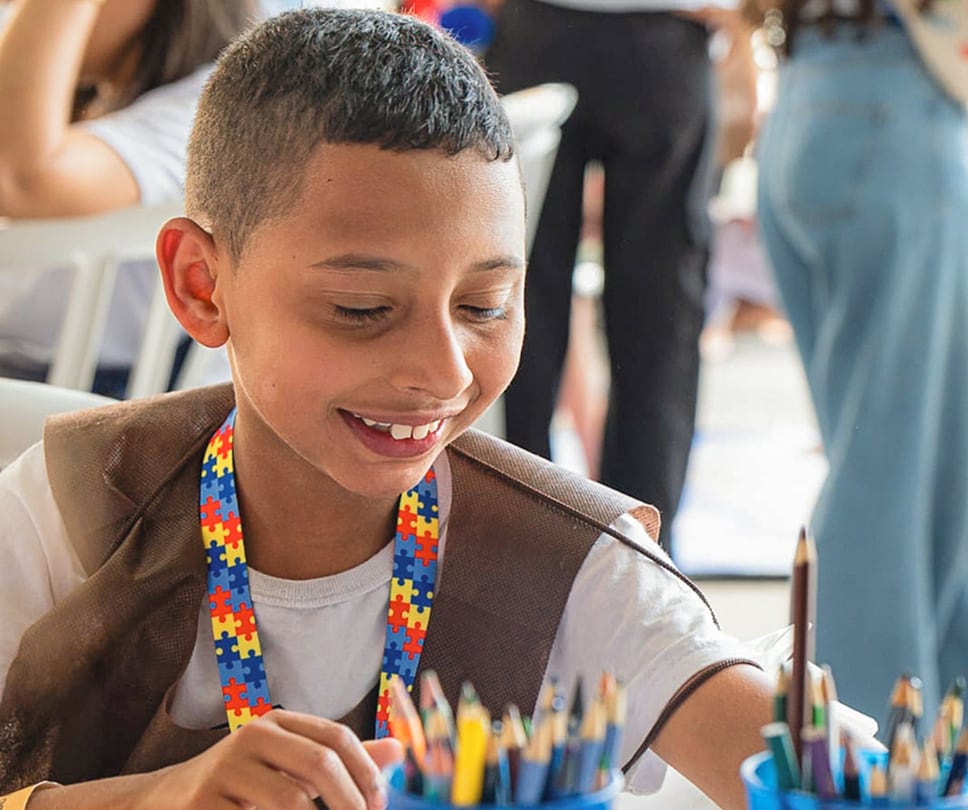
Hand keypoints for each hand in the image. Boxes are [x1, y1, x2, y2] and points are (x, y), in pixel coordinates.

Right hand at [139, 709, 403, 809]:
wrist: (166, 802)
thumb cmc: (243, 785)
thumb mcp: (289, 765)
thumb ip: (341, 760)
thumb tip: (399, 750)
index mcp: (276, 722)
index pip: (335, 737)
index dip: (366, 770)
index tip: (381, 805)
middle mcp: (252, 737)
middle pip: (319, 763)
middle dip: (351, 800)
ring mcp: (225, 771)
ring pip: (290, 801)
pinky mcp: (205, 805)